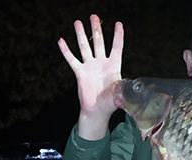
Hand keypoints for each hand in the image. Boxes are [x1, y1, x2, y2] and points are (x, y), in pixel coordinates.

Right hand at [58, 14, 123, 139]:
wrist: (97, 111)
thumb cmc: (110, 103)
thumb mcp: (120, 94)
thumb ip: (125, 90)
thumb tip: (130, 91)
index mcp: (114, 66)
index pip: (117, 47)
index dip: (118, 36)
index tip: (119, 24)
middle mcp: (101, 63)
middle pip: (99, 42)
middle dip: (96, 29)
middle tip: (94, 16)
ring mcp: (90, 67)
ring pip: (85, 47)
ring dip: (81, 34)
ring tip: (78, 22)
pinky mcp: (80, 73)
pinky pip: (72, 59)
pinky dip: (66, 50)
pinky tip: (61, 40)